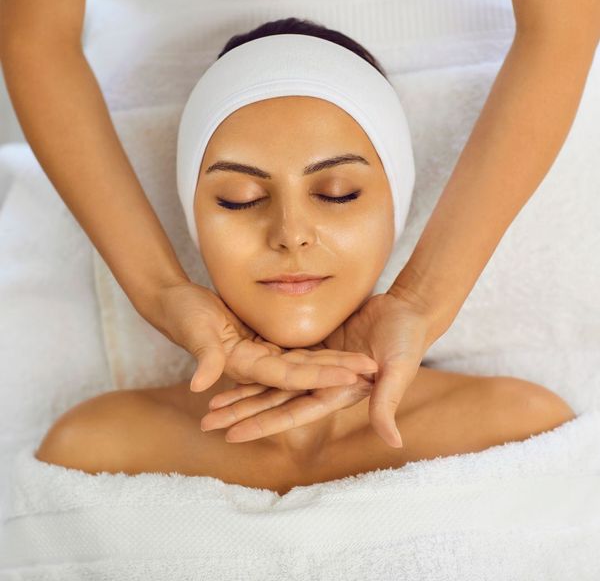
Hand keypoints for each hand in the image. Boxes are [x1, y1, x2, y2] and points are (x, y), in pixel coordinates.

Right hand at [153, 280, 378, 392]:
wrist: (177, 304)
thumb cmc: (181, 314)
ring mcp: (265, 356)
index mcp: (245, 366)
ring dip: (335, 364)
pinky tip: (343, 350)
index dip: (320, 375)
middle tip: (373, 369)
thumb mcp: (193, 329)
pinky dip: (321, 351)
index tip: (350, 374)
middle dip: (339, 371)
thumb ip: (202, 354)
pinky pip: (299, 349)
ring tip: (367, 363)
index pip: (290, 375)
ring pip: (307, 362)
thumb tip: (200, 385)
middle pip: (306, 372)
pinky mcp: (266, 344)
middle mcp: (260, 366)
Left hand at [200, 290, 436, 447]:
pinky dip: (258, 367)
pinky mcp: (313, 348)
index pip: (293, 413)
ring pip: (271, 383)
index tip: (232, 434)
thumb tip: (393, 443)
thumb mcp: (399, 369)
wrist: (408, 311)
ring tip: (212, 404)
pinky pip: (279, 359)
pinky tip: (235, 369)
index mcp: (337, 394)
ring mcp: (315, 367)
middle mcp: (321, 386)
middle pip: (274, 403)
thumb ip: (387, 402)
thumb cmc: (406, 339)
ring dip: (244, 393)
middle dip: (242, 414)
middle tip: (207, 423)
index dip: (263, 423)